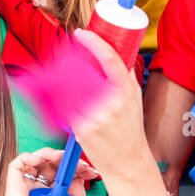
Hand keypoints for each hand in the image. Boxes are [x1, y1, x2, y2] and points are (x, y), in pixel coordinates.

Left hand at [69, 29, 157, 187]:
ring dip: (63, 84)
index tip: (81, 33)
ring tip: (61, 82)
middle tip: (65, 62)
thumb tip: (111, 52)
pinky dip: (62, 103)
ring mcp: (95, 116)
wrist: (128, 162)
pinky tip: (60, 100)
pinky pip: (66, 109)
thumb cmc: (131, 128)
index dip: (94, 42)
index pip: (110, 59)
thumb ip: (123, 77)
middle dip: (71, 66)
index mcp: (127, 90)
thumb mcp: (134, 99)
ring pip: (70, 91)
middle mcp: (111, 102)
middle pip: (83, 73)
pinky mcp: (82, 129)